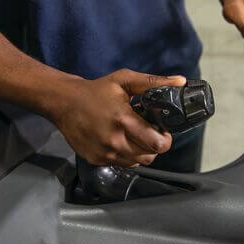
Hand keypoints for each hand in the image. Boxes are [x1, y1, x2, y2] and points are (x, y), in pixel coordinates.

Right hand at [51, 69, 186, 167]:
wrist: (64, 103)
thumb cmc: (95, 91)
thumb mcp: (124, 80)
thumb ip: (153, 83)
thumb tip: (180, 82)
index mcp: (124, 120)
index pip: (157, 143)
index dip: (165, 138)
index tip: (163, 130)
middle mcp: (114, 141)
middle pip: (150, 155)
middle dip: (155, 145)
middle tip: (151, 132)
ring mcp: (105, 153)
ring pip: (138, 162)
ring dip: (141, 151)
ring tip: (134, 135)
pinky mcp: (96, 160)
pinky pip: (122, 164)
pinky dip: (126, 155)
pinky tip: (120, 140)